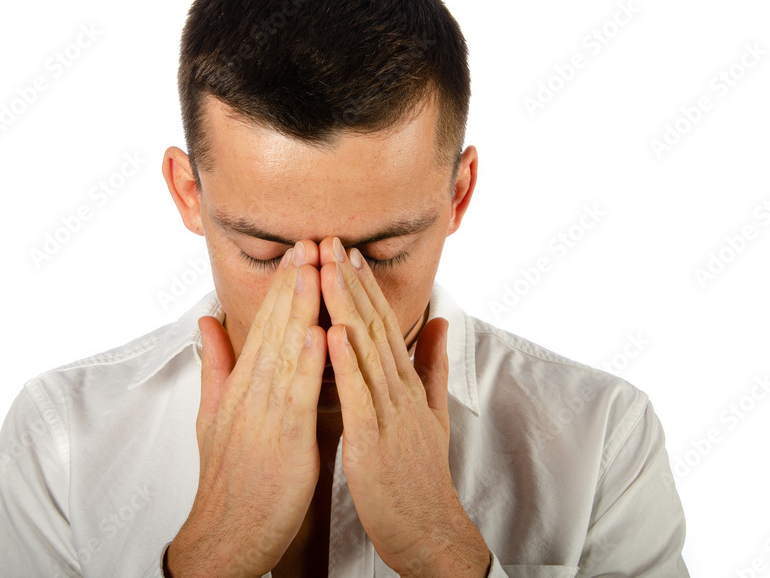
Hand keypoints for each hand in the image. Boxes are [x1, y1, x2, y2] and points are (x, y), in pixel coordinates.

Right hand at [167, 241, 325, 577]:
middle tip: (310, 240)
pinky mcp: (283, 442)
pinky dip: (306, 364)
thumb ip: (214, 365)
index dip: (282, 287)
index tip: (298, 252)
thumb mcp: (213, 415)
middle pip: (274, 328)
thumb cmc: (229, 477)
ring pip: (285, 353)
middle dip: (293, 283)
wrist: (225, 534)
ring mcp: (265, 415)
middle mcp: (251, 393)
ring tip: (313, 269)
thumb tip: (208, 320)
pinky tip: (317, 334)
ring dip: (300, 310)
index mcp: (241, 386)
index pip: (264, 325)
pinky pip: (296, 397)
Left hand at [318, 236, 489, 575]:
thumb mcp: (432, 413)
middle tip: (331, 240)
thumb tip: (440, 323)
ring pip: (366, 350)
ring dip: (347, 306)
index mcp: (405, 384)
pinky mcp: (375, 440)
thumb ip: (433, 366)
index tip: (345, 251)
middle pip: (373, 325)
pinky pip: (359, 395)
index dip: (364, 285)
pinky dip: (347, 361)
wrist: (429, 530)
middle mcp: (399, 390)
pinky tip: (333, 331)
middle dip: (351, 281)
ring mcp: (389, 413)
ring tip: (329, 268)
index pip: (383, 324)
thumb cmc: (420, 475)